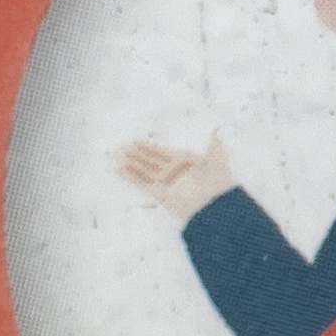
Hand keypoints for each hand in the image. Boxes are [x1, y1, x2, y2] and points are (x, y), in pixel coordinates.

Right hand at [120, 135, 236, 220]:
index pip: (163, 152)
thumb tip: (215, 131)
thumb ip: (214, 144)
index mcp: (186, 161)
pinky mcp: (160, 195)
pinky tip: (119, 169)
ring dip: (131, 163)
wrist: (216, 204)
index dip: (149, 147)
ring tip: (116, 156)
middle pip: (151, 161)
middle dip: (136, 154)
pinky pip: (143, 184)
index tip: (136, 140)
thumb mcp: (218, 156)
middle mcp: (174, 172)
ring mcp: (166, 183)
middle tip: (121, 147)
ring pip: (145, 171)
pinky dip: (131, 177)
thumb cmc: (217, 178)